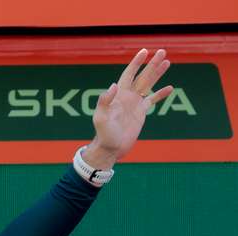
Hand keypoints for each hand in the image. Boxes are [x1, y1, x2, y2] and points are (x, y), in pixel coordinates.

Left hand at [82, 48, 173, 169]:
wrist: (111, 148)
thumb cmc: (104, 134)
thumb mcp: (100, 118)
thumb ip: (104, 102)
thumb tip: (114, 85)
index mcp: (118, 96)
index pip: (128, 75)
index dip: (136, 63)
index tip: (144, 51)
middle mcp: (127, 97)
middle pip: (142, 76)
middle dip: (151, 64)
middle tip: (162, 51)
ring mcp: (134, 104)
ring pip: (148, 85)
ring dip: (157, 74)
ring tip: (167, 62)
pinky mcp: (140, 113)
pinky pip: (152, 100)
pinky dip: (160, 94)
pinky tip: (170, 87)